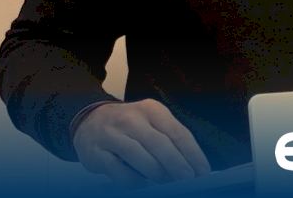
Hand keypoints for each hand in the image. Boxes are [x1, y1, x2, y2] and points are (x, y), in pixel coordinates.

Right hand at [73, 99, 210, 187]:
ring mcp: (112, 135)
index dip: (193, 154)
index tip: (202, 171)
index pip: (177, 132)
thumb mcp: (151, 123)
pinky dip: (135, 180)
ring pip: (140, 157)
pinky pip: (120, 172)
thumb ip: (169, 140)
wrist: (89, 122)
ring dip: (158, 173)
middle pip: (160, 144)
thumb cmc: (130, 127)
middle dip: (178, 164)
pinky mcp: (97, 153)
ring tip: (168, 183)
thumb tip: (192, 166)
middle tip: (188, 180)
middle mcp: (131, 119)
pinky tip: (144, 183)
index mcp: (151, 110)